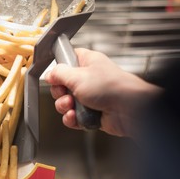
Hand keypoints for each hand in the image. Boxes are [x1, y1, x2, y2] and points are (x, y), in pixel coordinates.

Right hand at [45, 48, 160, 137]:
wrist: (129, 109)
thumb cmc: (111, 87)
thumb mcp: (77, 76)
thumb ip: (59, 73)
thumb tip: (50, 74)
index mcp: (87, 63)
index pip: (68, 60)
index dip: (59, 68)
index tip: (55, 76)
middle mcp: (88, 79)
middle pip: (62, 85)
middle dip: (60, 93)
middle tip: (66, 94)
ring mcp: (90, 97)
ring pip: (66, 103)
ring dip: (64, 107)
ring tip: (72, 107)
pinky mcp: (92, 113)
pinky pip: (74, 117)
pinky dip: (72, 119)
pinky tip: (75, 117)